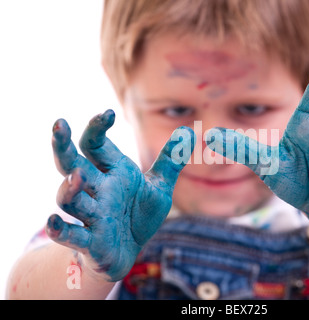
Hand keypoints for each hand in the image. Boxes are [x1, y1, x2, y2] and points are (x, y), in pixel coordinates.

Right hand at [46, 110, 194, 280]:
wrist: (130, 251)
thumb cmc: (139, 215)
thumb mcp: (159, 187)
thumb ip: (170, 160)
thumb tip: (188, 131)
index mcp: (112, 173)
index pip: (96, 145)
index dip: (97, 128)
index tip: (108, 113)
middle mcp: (97, 190)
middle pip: (71, 164)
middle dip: (63, 145)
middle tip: (59, 124)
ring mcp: (92, 215)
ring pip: (70, 198)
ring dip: (70, 188)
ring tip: (77, 175)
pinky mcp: (90, 241)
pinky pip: (70, 234)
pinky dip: (60, 229)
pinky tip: (53, 222)